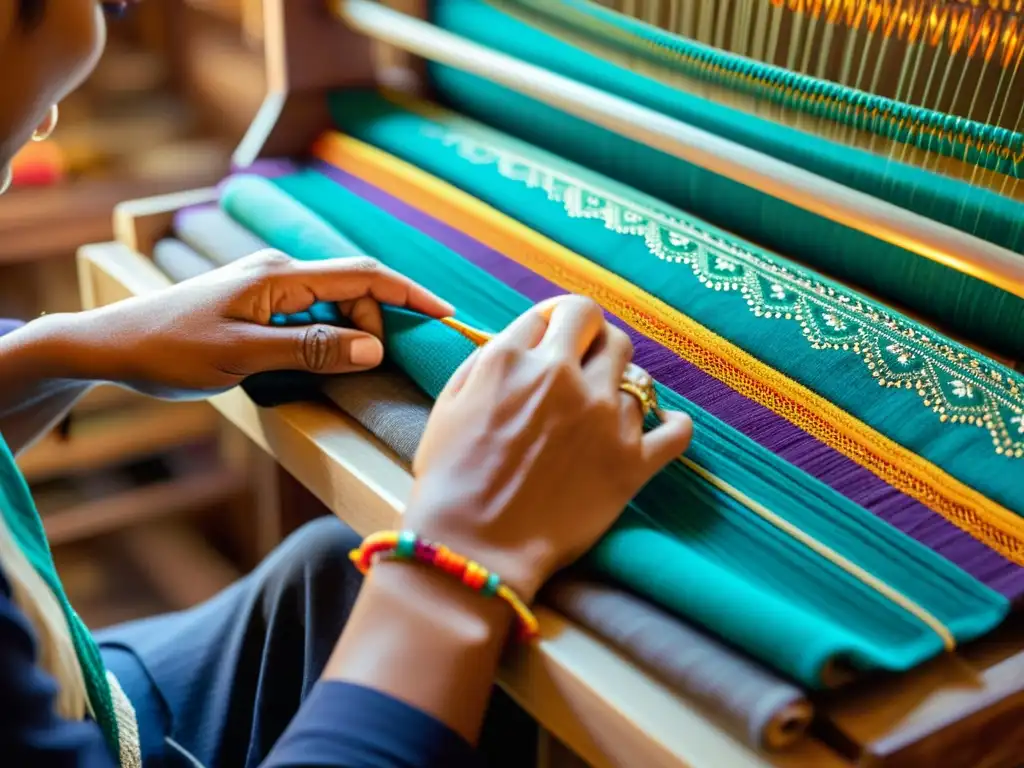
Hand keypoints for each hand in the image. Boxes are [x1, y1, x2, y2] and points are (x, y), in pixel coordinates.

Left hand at [62, 250, 453, 397]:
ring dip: (350, 332)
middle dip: (375, 323)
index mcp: (278, 276)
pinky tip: (323, 360)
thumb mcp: (243, 357)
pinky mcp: (257, 304)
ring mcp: (267, 287)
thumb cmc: (169, 351)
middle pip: (351, 289)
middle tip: (374, 368)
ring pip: (331, 304)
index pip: (361, 274)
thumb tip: (374, 347)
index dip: (408, 293)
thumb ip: (311, 350)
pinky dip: (329, 336)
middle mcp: (277, 272)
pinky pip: (310, 315)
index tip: (446, 314)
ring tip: (346, 369)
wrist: (109, 346)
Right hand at [408, 296, 692, 601]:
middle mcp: (563, 377)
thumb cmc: (451, 480)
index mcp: (514, 359)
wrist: (473, 548)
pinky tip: (663, 425)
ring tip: (606, 406)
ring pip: (638, 375)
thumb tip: (521, 341)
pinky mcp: (631, 462)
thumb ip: (487, 361)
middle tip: (585, 362)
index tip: (557, 340)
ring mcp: (602, 418)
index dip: (556, 324)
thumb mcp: (450, 404)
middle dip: (593, 339)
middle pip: (602, 328)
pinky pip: (676, 429)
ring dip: (622, 384)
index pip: (555, 312)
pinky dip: (673, 424)